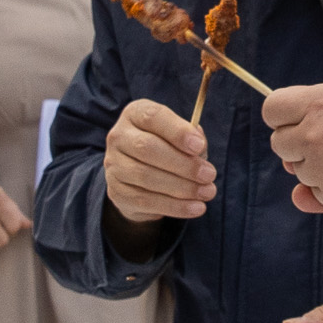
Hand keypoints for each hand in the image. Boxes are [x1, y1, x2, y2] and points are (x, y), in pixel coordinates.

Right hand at [103, 98, 217, 229]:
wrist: (140, 180)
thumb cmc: (168, 150)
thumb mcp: (181, 138)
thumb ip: (192, 138)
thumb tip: (199, 143)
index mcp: (135, 114)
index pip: (153, 117)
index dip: (177, 131)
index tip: (199, 146)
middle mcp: (119, 136)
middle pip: (147, 147)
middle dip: (183, 163)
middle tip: (209, 174)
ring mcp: (113, 165)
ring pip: (146, 176)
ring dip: (182, 187)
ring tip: (208, 192)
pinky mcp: (116, 191)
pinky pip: (146, 200)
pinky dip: (175, 206)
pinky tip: (196, 208)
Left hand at [266, 70, 322, 239]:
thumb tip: (293, 126)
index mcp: (320, 104)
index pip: (273, 107)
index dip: (286, 114)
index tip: (300, 117)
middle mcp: (313, 137)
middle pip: (280, 143)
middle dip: (299, 142)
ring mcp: (321, 172)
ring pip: (299, 171)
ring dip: (318, 167)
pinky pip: (319, 194)